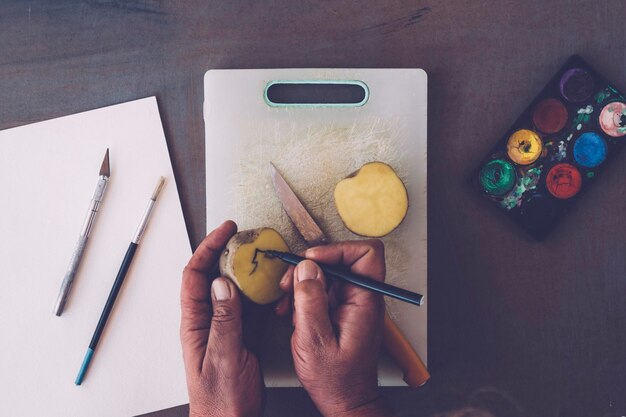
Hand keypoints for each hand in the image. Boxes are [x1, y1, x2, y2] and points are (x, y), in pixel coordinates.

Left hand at [180, 220, 264, 416]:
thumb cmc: (220, 401)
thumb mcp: (224, 359)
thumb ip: (225, 322)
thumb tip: (223, 284)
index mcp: (196, 324)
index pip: (196, 276)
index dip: (209, 249)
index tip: (226, 231)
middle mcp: (209, 321)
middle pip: (215, 276)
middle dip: (230, 253)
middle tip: (250, 238)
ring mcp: (226, 326)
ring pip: (235, 289)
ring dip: (248, 271)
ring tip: (265, 256)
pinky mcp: (242, 335)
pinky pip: (251, 306)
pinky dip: (262, 292)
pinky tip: (274, 286)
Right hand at [279, 240, 391, 416]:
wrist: (343, 400)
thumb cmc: (336, 379)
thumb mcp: (315, 340)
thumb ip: (310, 300)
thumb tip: (307, 267)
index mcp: (365, 300)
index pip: (365, 253)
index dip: (337, 250)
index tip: (311, 261)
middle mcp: (361, 297)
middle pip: (340, 259)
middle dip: (309, 267)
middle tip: (288, 282)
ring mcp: (350, 302)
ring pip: (326, 273)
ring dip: (302, 283)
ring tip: (286, 302)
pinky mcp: (339, 309)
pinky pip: (321, 290)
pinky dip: (303, 295)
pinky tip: (291, 311)